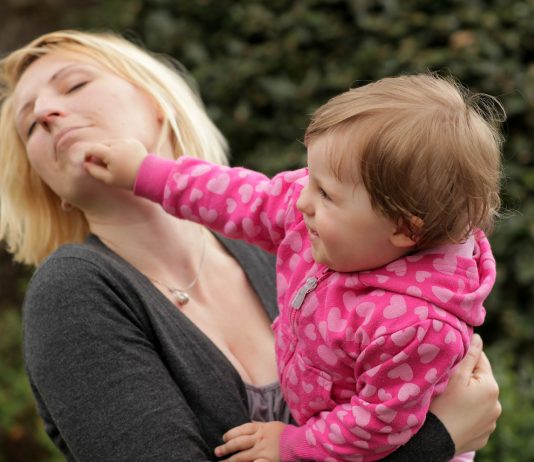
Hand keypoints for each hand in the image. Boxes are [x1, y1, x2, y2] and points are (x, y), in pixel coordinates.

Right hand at [81, 138, 147, 189]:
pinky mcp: (134, 141)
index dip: (87, 154)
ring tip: (116, 162)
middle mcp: (118, 143)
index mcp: (110, 153)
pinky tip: (125, 158)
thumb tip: (85, 164)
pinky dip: (120, 148)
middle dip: (99, 152)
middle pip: (102, 144)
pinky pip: (121, 143)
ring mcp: (126, 141)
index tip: (88, 161)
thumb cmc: (127, 179)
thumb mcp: (108, 179)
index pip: (92, 148)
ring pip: (111, 143)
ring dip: (109, 150)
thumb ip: (94, 171)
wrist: (149, 175)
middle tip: (103, 164)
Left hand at [214, 421, 285, 461]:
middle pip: (238, 443)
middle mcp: (258, 440)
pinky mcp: (266, 461)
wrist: (298, 442)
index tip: (224, 438)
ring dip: (230, 461)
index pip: (241, 430)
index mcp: (260, 429)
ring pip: (242, 457)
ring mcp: (261, 452)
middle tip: (217, 451)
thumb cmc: (285, 434)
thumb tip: (251, 424)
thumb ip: (260, 426)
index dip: (231, 434)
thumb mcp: (272, 425)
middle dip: (226, 448)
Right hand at [429, 334, 500, 454]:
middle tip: (446, 379)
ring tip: (448, 397)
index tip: (450, 358)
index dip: (465, 356)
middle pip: (479, 381)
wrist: (437, 439)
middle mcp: (496, 404)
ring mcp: (491, 421)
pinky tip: (452, 411)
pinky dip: (466, 411)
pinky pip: (475, 415)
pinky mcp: (483, 433)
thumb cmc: (443, 404)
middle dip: (465, 377)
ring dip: (467, 394)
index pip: (480, 360)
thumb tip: (478, 338)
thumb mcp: (455, 376)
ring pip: (478, 398)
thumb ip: (469, 355)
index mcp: (491, 387)